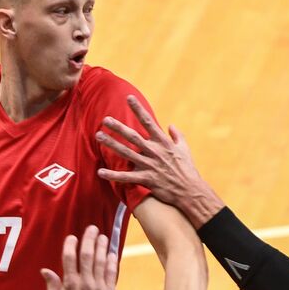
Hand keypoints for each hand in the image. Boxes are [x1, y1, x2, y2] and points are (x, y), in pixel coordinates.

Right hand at [42, 225, 117, 289]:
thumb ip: (51, 285)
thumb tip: (45, 270)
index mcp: (70, 284)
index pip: (69, 259)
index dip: (70, 245)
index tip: (72, 237)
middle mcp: (85, 283)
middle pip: (87, 255)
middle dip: (89, 240)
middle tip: (92, 228)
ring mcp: (98, 287)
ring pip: (100, 262)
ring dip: (102, 247)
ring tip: (103, 237)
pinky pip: (111, 273)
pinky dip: (112, 262)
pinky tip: (112, 252)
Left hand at [96, 96, 224, 226]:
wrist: (190, 191)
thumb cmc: (187, 169)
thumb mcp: (185, 149)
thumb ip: (178, 135)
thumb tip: (171, 125)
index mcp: (163, 142)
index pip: (148, 122)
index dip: (138, 110)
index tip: (129, 98)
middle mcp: (154, 151)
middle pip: (133, 136)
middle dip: (118, 127)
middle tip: (105, 120)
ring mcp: (149, 165)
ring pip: (126, 153)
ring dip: (111, 144)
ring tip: (98, 136)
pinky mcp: (146, 179)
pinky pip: (126, 177)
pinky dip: (113, 175)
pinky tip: (100, 172)